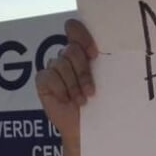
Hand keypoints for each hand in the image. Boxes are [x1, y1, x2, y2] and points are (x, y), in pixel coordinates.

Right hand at [35, 18, 97, 141]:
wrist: (90, 127)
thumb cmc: (103, 102)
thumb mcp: (107, 79)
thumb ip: (105, 60)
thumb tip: (112, 47)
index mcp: (83, 50)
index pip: (74, 28)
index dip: (82, 36)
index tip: (94, 54)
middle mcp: (67, 56)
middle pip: (71, 49)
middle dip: (83, 71)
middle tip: (91, 90)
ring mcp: (54, 67)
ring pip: (61, 63)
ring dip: (74, 85)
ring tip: (82, 100)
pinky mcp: (44, 80)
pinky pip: (49, 76)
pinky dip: (61, 89)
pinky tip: (67, 100)